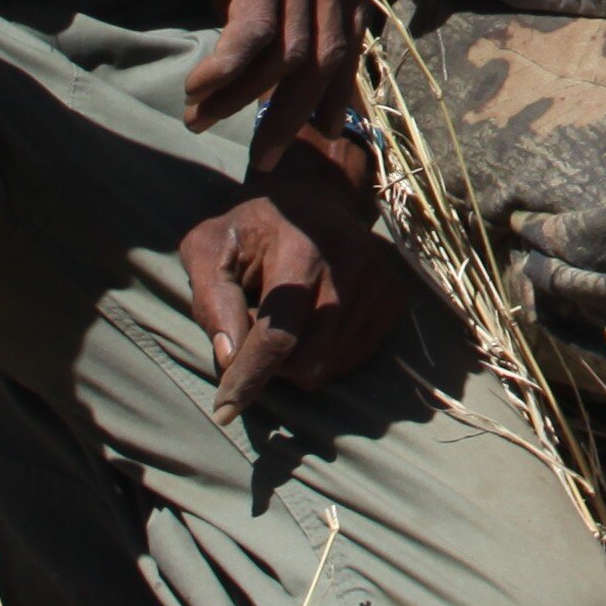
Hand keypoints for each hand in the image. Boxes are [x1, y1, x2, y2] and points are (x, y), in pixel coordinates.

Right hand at [132, 0, 363, 136]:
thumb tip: (248, 43)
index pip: (350, 31)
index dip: (334, 88)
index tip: (312, 131)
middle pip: (330, 55)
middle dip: (298, 115)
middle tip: (269, 158)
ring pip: (291, 53)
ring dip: (248, 102)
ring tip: (208, 123)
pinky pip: (252, 35)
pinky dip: (226, 75)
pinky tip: (199, 92)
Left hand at [184, 118, 413, 413]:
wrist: (314, 195)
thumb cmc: (251, 228)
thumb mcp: (209, 248)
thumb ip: (211, 301)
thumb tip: (230, 358)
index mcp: (302, 249)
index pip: (279, 333)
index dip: (250, 377)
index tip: (225, 410)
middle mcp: (352, 265)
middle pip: (309, 360)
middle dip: (272, 367)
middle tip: (252, 334)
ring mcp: (381, 281)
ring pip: (330, 366)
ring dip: (296, 360)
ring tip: (284, 321)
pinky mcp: (396, 297)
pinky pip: (353, 359)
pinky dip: (324, 355)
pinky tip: (311, 322)